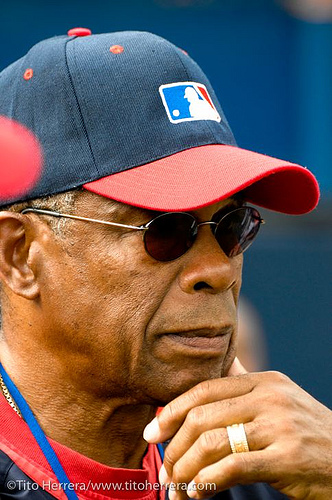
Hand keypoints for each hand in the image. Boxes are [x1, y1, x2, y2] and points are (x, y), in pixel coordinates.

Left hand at [143, 359, 331, 498]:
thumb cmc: (306, 433)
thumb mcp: (279, 402)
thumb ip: (243, 393)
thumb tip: (201, 392)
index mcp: (263, 381)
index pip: (204, 389)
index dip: (172, 410)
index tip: (153, 431)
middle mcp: (270, 398)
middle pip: (202, 416)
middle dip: (174, 446)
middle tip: (163, 470)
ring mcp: (279, 426)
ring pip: (211, 443)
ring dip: (185, 470)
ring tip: (177, 488)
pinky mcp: (287, 458)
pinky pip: (232, 468)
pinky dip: (206, 483)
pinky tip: (197, 494)